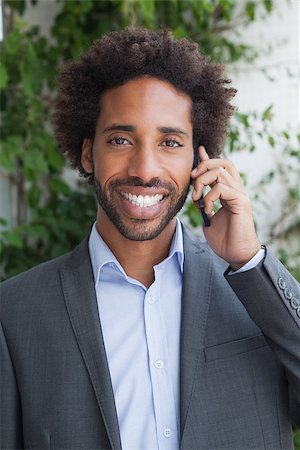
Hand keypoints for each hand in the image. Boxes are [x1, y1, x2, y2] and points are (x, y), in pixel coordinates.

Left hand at [190, 146, 260, 268]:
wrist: (235, 254)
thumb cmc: (223, 239)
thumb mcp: (207, 217)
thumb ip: (203, 202)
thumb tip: (195, 191)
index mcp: (230, 192)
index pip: (221, 167)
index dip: (209, 158)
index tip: (198, 151)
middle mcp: (237, 190)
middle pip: (223, 163)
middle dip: (204, 166)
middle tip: (192, 179)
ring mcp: (240, 195)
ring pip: (220, 173)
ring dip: (202, 182)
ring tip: (197, 198)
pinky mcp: (241, 203)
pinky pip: (222, 189)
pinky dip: (209, 197)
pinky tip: (208, 210)